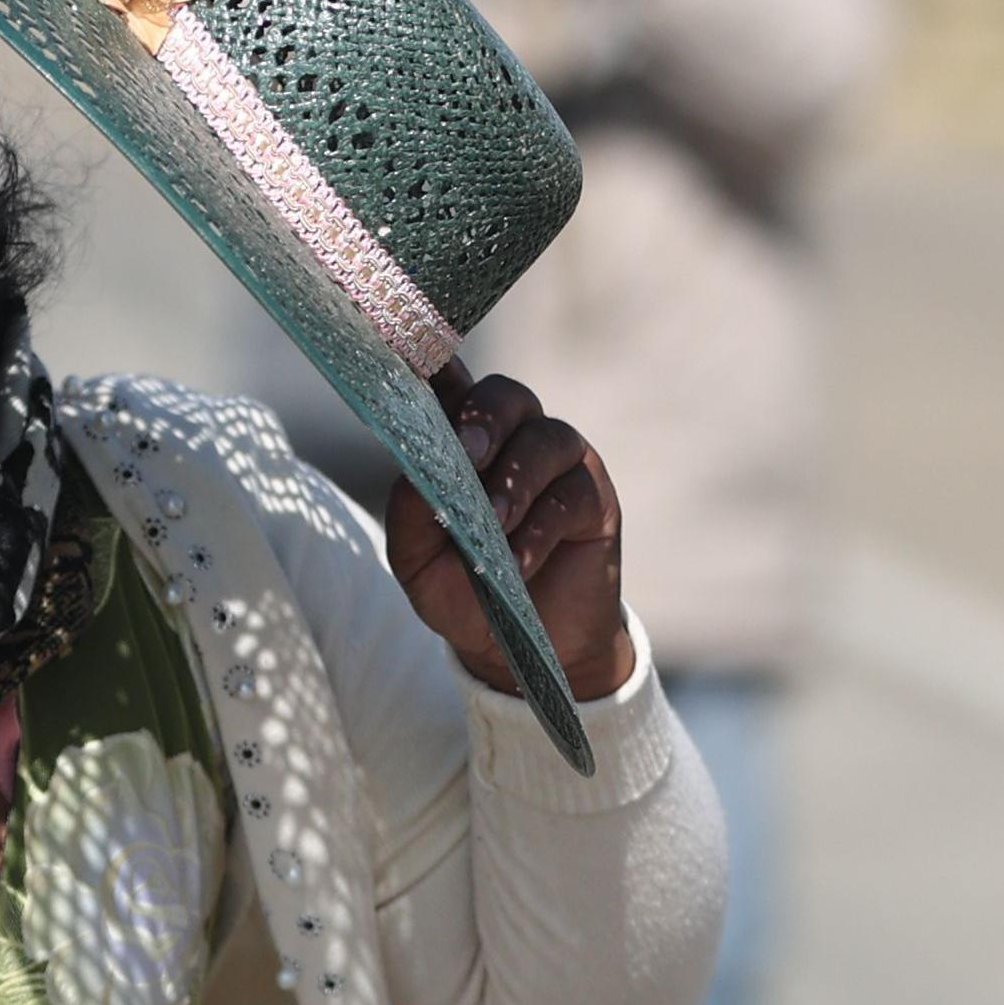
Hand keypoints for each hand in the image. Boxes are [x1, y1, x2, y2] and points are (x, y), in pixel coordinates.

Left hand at [385, 367, 636, 702]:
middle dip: (484, 417)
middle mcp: (512, 438)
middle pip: (506, 395)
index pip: (450, 385)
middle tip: (467, 452)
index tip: (423, 357)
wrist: (515, 647)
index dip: (438, 361)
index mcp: (461, 440)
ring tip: (493, 524)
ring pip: (545, 440)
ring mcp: (557, 463)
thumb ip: (410, 514)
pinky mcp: (593, 499)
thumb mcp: (417, 561)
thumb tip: (416, 475)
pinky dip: (540, 527)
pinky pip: (571, 494)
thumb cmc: (461, 590)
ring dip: (515, 480)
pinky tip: (518, 559)